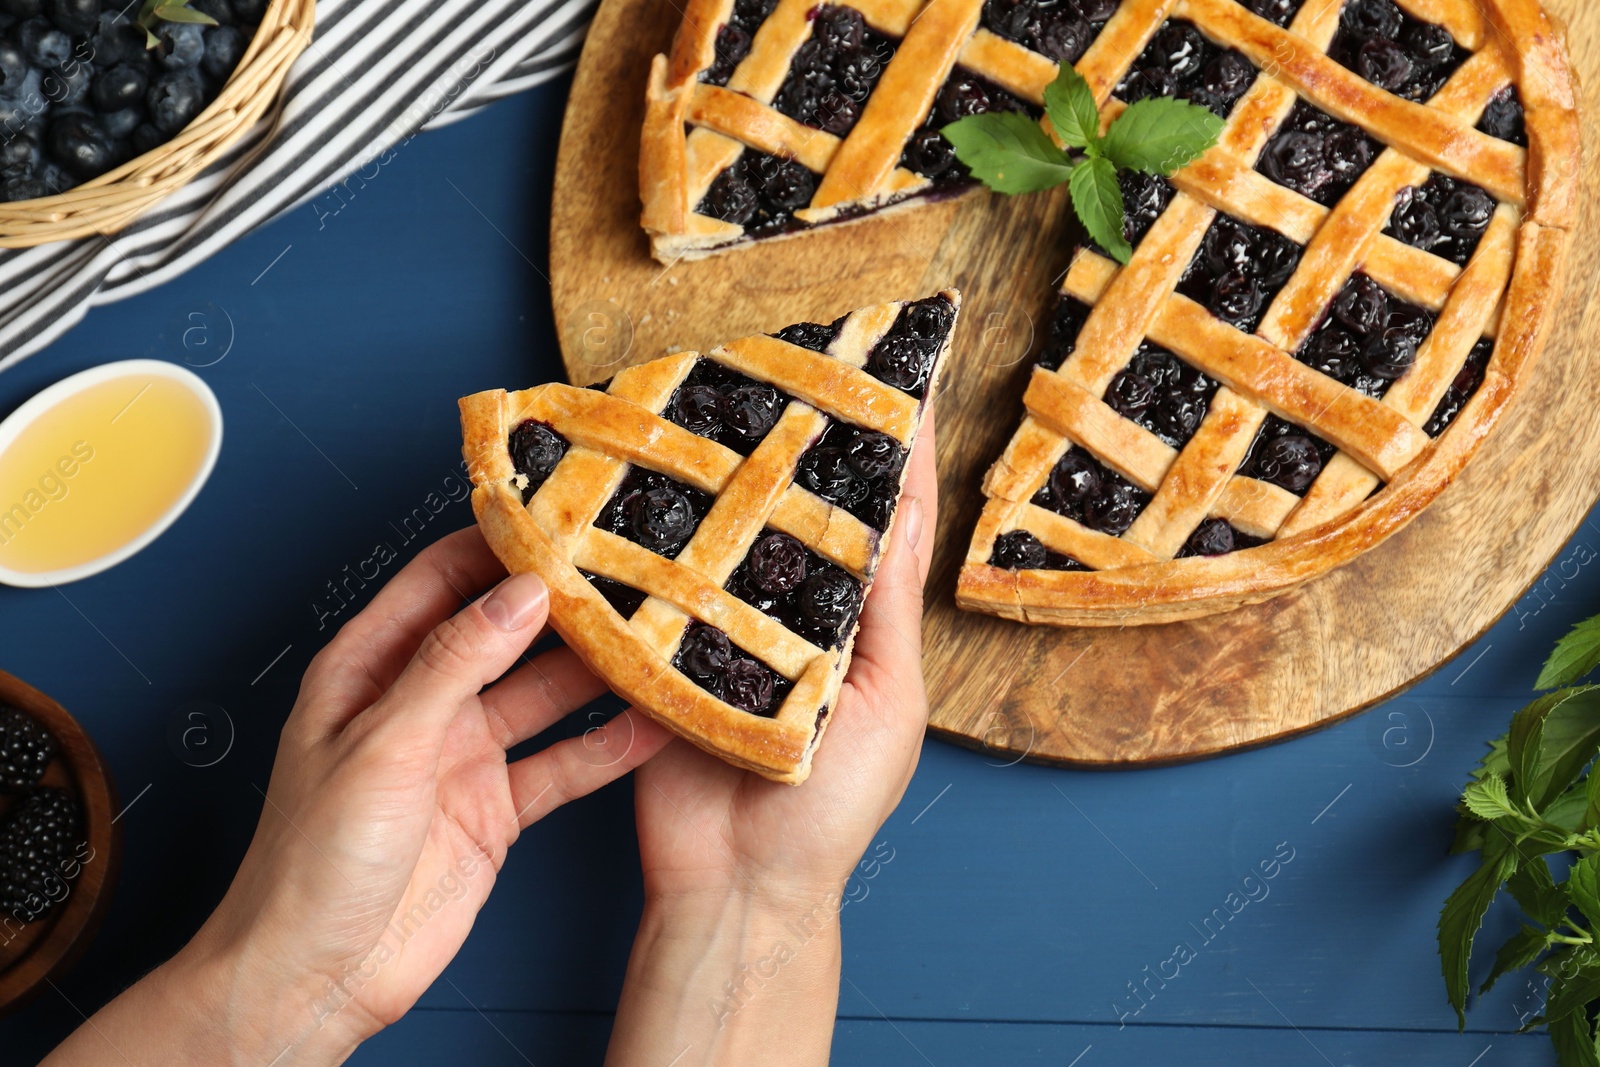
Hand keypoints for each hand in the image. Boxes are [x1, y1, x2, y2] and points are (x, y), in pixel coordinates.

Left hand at [46, 528, 668, 1066]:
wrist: (316, 976)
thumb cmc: (310, 862)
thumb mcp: (383, 743)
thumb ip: (455, 663)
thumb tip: (518, 593)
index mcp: (369, 669)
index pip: (439, 580)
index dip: (495, 546)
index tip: (558, 518)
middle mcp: (420, 703)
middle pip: (502, 633)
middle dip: (560, 605)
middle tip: (626, 574)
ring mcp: (462, 756)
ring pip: (541, 695)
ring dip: (593, 673)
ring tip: (652, 640)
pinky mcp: (496, 808)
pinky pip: (561, 764)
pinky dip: (605, 746)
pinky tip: (649, 724)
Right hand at [607, 412, 938, 1065]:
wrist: (737, 887)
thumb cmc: (831, 808)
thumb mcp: (886, 702)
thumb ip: (888, 607)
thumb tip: (910, 506)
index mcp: (858, 625)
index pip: (884, 521)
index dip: (894, 453)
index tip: (898, 373)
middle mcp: (791, 613)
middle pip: (799, 512)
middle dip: (799, 441)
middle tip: (795, 356)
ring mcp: (723, 626)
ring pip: (726, 532)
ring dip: (725, 472)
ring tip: (722, 392)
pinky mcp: (660, 646)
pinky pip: (657, 579)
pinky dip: (652, 533)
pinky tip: (645, 474)